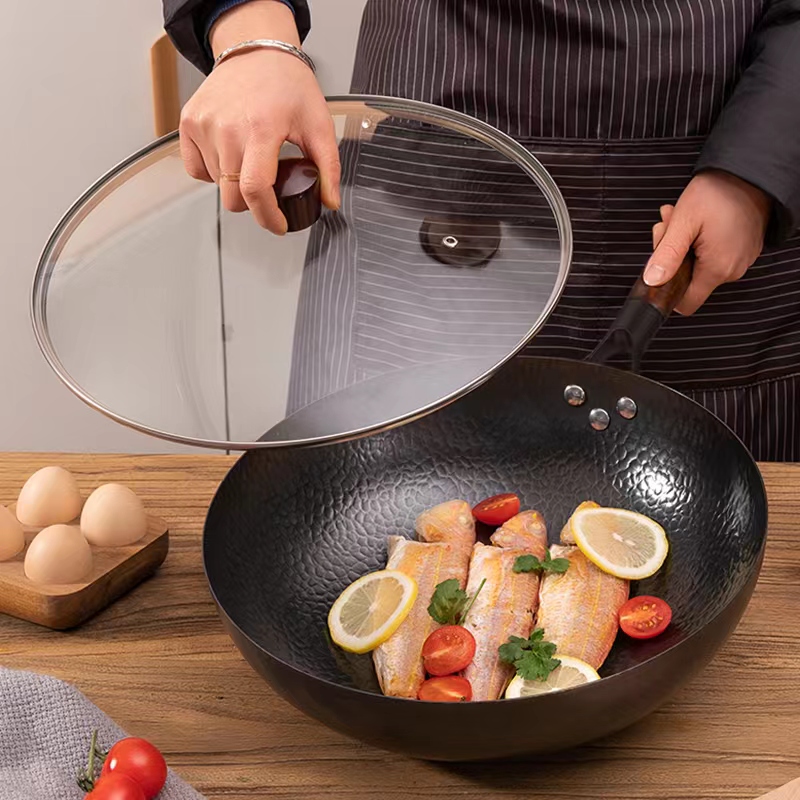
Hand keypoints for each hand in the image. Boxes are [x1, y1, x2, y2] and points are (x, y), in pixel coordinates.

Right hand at [178, 0, 339, 233]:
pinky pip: (197, 169)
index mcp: (261, 129)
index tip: (279, 225)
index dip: (267, 216)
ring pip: (216, 185)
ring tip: (251, 161)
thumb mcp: (319, 125)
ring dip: (234, 185)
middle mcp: (227, 127)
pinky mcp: (189, 122)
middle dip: (253, 205)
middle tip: (269, 193)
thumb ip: (328, 167)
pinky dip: (212, 173)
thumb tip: (329, 202)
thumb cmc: (289, 85)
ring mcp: (204, 124)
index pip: (256, 189)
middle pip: (233, 196)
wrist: (256, 50)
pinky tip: (230, 157)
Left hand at [645, 170, 771, 314]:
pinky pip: (712, 253)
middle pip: (688, 279)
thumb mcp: (684, 222)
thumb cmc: (719, 192)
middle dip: (671, 255)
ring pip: (697, 264)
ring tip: (680, 219)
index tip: (662, 263)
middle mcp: (732, 270)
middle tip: (668, 227)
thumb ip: (666, 254)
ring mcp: (739, 260)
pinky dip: (698, 239)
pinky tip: (696, 220)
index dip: (667, 287)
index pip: (685, 303)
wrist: (749, 171)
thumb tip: (652, 280)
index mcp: (717, 269)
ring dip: (682, 243)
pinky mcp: (741, 249)